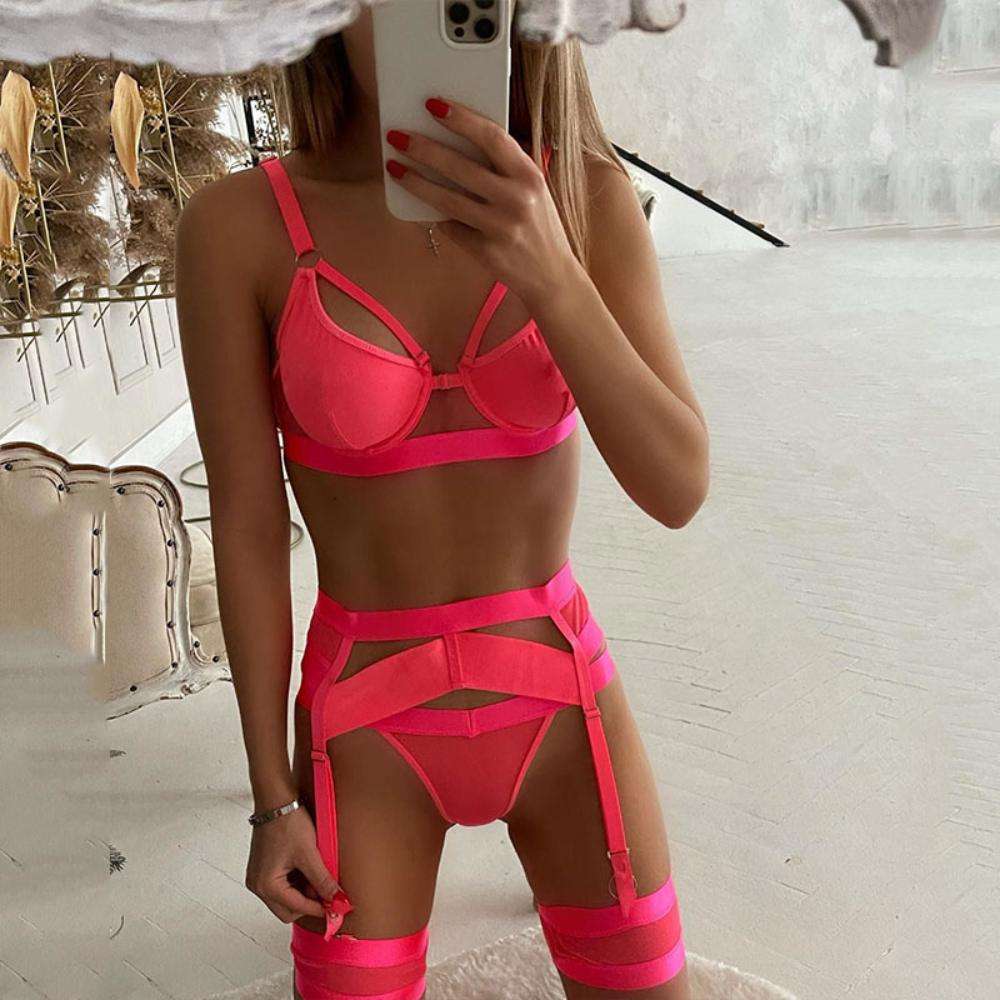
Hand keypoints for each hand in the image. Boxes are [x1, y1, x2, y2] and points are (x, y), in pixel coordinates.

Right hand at [244, 805, 339, 923]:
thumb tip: (337, 899)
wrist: (276, 800)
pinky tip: (308, 868)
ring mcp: (259, 877)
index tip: (337, 908)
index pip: (296, 908)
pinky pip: (282, 887)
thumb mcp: (309, 853)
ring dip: (303, 893)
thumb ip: (323, 880)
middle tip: (327, 890)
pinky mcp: (263, 869)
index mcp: (266, 885)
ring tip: (318, 873)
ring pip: (285, 900)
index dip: (319, 908)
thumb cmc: (288, 822)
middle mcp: (258, 886)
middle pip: (288, 911)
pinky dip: (296, 883)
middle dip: (309, 903)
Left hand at [384, 97, 587, 308]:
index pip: (492, 137)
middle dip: (423, 149)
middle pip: (461, 167)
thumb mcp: (532, 190)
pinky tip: (423, 207)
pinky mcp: (486, 252)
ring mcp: (500, 228)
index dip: (461, 119)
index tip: (433, 105)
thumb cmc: (537, 225)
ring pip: (447, 200)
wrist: (552, 275)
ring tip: (394, 168)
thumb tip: (456, 143)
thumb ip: (505, 168)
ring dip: (416, 182)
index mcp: (530, 175)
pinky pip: (452, 228)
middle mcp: (517, 199)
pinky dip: (437, 216)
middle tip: (397, 136)